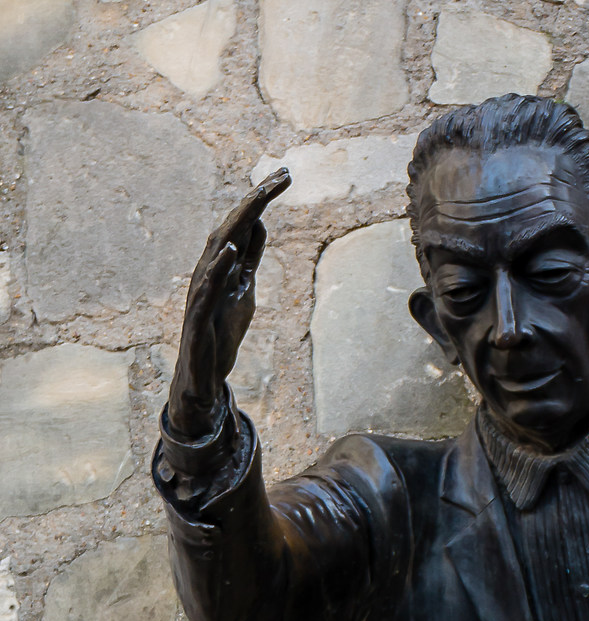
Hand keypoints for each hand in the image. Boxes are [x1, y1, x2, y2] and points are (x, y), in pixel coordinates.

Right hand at [167, 170, 290, 439]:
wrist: (204, 375)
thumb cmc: (221, 330)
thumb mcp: (244, 289)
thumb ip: (250, 259)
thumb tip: (260, 225)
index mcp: (222, 262)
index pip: (245, 223)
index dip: (263, 198)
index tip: (287, 174)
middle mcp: (209, 269)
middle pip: (232, 226)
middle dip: (256, 199)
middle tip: (281, 175)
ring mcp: (201, 291)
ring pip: (217, 249)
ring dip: (238, 223)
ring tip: (259, 200)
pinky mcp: (198, 316)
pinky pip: (207, 287)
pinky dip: (219, 267)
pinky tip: (231, 249)